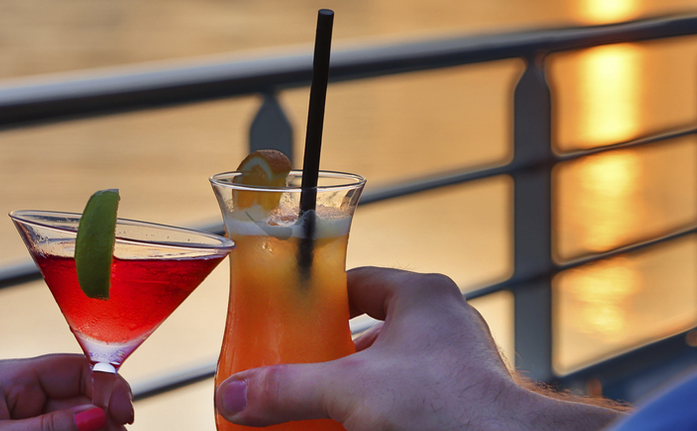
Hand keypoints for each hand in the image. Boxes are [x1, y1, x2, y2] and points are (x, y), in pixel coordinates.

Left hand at [0, 353, 135, 430]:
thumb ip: (44, 428)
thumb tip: (97, 416)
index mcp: (12, 377)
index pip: (77, 367)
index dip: (108, 387)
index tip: (125, 417)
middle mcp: (23, 394)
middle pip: (84, 400)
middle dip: (103, 421)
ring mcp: (23, 418)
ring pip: (76, 424)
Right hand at [213, 267, 622, 430]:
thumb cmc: (445, 407)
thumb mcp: (349, 392)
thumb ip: (286, 390)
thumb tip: (231, 396)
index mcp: (421, 297)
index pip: (357, 280)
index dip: (318, 298)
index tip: (285, 320)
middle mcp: (445, 325)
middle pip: (370, 332)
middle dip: (331, 357)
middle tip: (294, 374)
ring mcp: (460, 366)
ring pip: (391, 372)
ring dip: (355, 391)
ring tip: (318, 411)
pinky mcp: (465, 403)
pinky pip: (410, 400)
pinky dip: (379, 413)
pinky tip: (354, 429)